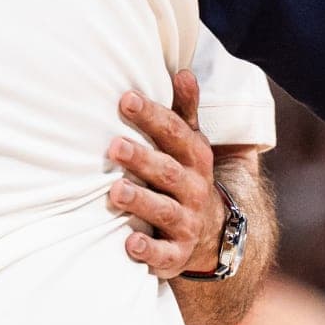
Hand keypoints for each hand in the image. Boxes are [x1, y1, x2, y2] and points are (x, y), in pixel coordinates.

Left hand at [107, 71, 224, 278]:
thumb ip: (184, 110)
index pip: (174, 132)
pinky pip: (164, 254)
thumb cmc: (186, 174)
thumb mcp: (190, 142)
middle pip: (167, 171)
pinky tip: (130, 243)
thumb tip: (182, 71)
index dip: (151, 115)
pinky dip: (148, 250)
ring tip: (116, 191)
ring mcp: (186, 221)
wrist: (211, 232)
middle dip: (141, 158)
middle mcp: (193, 188)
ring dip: (140, 201)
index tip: (126, 99)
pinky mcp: (176, 253)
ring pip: (164, 210)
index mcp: (195, 156)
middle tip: (114, 147)